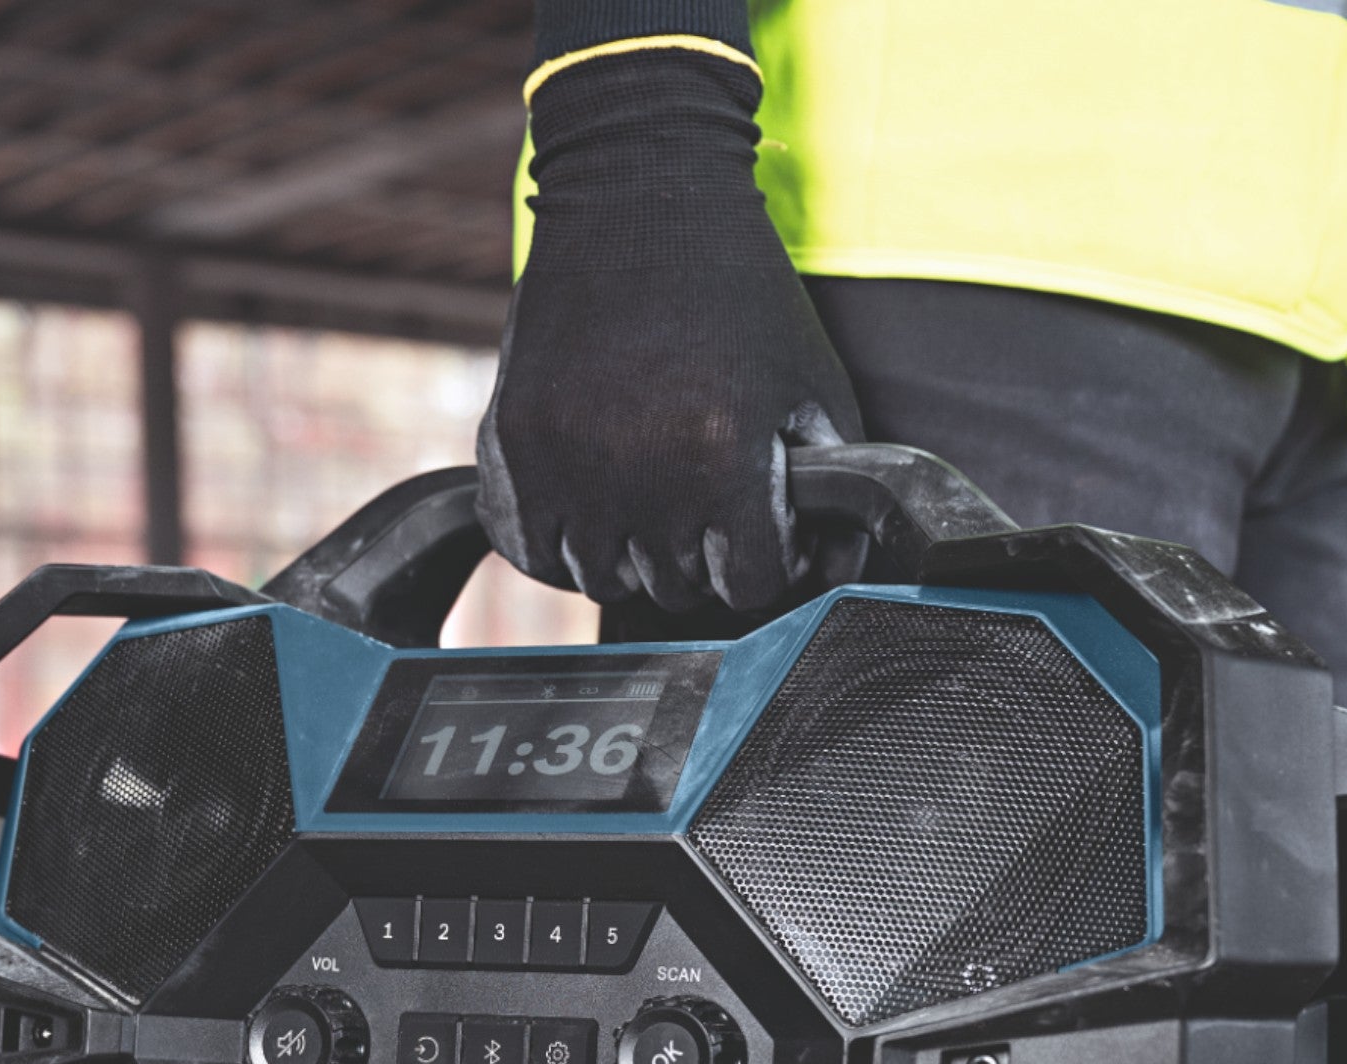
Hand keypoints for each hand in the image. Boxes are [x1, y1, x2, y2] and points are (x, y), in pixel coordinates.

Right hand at [477, 48, 864, 612]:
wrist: (635, 191)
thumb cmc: (735, 288)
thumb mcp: (810, 381)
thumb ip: (827, 482)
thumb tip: (831, 565)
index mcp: (723, 457)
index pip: (752, 584)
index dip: (769, 562)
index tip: (763, 531)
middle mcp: (640, 473)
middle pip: (679, 588)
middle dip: (703, 556)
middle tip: (705, 497)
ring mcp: (567, 464)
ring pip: (604, 580)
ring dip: (633, 555)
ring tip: (650, 498)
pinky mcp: (515, 446)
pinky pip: (533, 550)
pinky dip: (561, 546)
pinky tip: (591, 506)